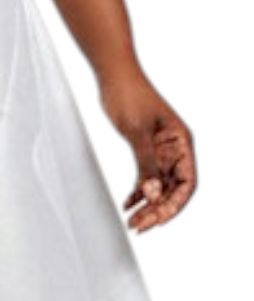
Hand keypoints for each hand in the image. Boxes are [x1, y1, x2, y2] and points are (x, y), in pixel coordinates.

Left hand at [97, 71, 196, 232]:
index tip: (158, 218)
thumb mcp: (137, 132)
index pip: (186, 182)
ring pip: (157, 186)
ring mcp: (159, 150)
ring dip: (147, 204)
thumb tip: (153, 192)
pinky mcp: (144, 149)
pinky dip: (137, 192)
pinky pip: (145, 177)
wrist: (113, 75)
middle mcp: (174, 149)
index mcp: (181, 143)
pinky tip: (128, 204)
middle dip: (157, 209)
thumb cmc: (129, 94)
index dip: (174, 204)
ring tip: (133, 221)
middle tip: (140, 225)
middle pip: (172, 188)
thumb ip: (146, 163)